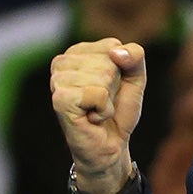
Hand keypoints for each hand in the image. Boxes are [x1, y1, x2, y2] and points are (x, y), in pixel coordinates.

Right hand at [50, 38, 146, 193]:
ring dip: (108, 100)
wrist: (110, 146)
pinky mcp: (60, 99)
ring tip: (95, 110)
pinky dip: (103, 110)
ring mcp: (57, 80)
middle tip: (101, 103)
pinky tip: (91, 118)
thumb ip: (135, 56)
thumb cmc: (118, 111)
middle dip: (114, 86)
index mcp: (76, 52)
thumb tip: (116, 53)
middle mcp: (61, 63)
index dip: (121, 71)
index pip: (112, 46)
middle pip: (108, 62)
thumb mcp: (134, 78)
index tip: (109, 88)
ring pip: (103, 76)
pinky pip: (98, 94)